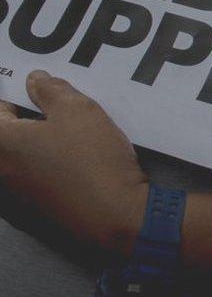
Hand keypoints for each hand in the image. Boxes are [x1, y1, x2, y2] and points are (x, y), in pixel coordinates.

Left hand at [0, 70, 147, 252]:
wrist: (115, 215)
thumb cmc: (92, 160)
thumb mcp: (78, 110)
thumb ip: (52, 90)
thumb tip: (36, 81)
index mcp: (2, 143)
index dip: (15, 94)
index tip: (36, 89)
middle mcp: (2, 170)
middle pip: (8, 136)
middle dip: (28, 119)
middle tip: (57, 108)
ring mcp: (16, 194)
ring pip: (22, 157)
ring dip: (40, 143)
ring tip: (73, 135)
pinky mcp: (36, 211)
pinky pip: (35, 178)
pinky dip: (49, 166)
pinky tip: (77, 162)